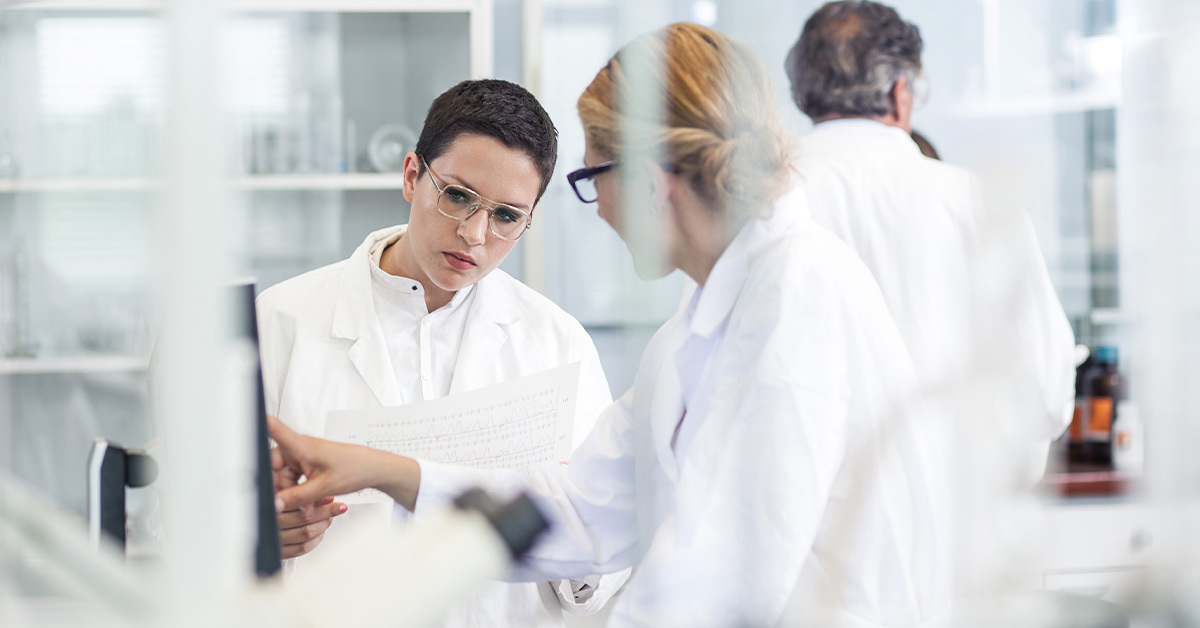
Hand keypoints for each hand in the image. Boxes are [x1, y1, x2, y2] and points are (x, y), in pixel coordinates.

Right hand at [269, 415, 422, 511]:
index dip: (257, 424)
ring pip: (282, 476)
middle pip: (272, 467)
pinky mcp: (307, 464)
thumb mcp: (324, 488)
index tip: (243, 417)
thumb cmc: (354, 469)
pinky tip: (309, 501)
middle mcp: (299, 448)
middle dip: (279, 487)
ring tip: (308, 503)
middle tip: (292, 502)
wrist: (373, 468)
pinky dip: (297, 491)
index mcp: (301, 446)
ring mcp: (302, 456)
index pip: (274, 430)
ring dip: (290, 492)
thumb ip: (296, 497)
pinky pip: (292, 479)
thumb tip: (274, 504)